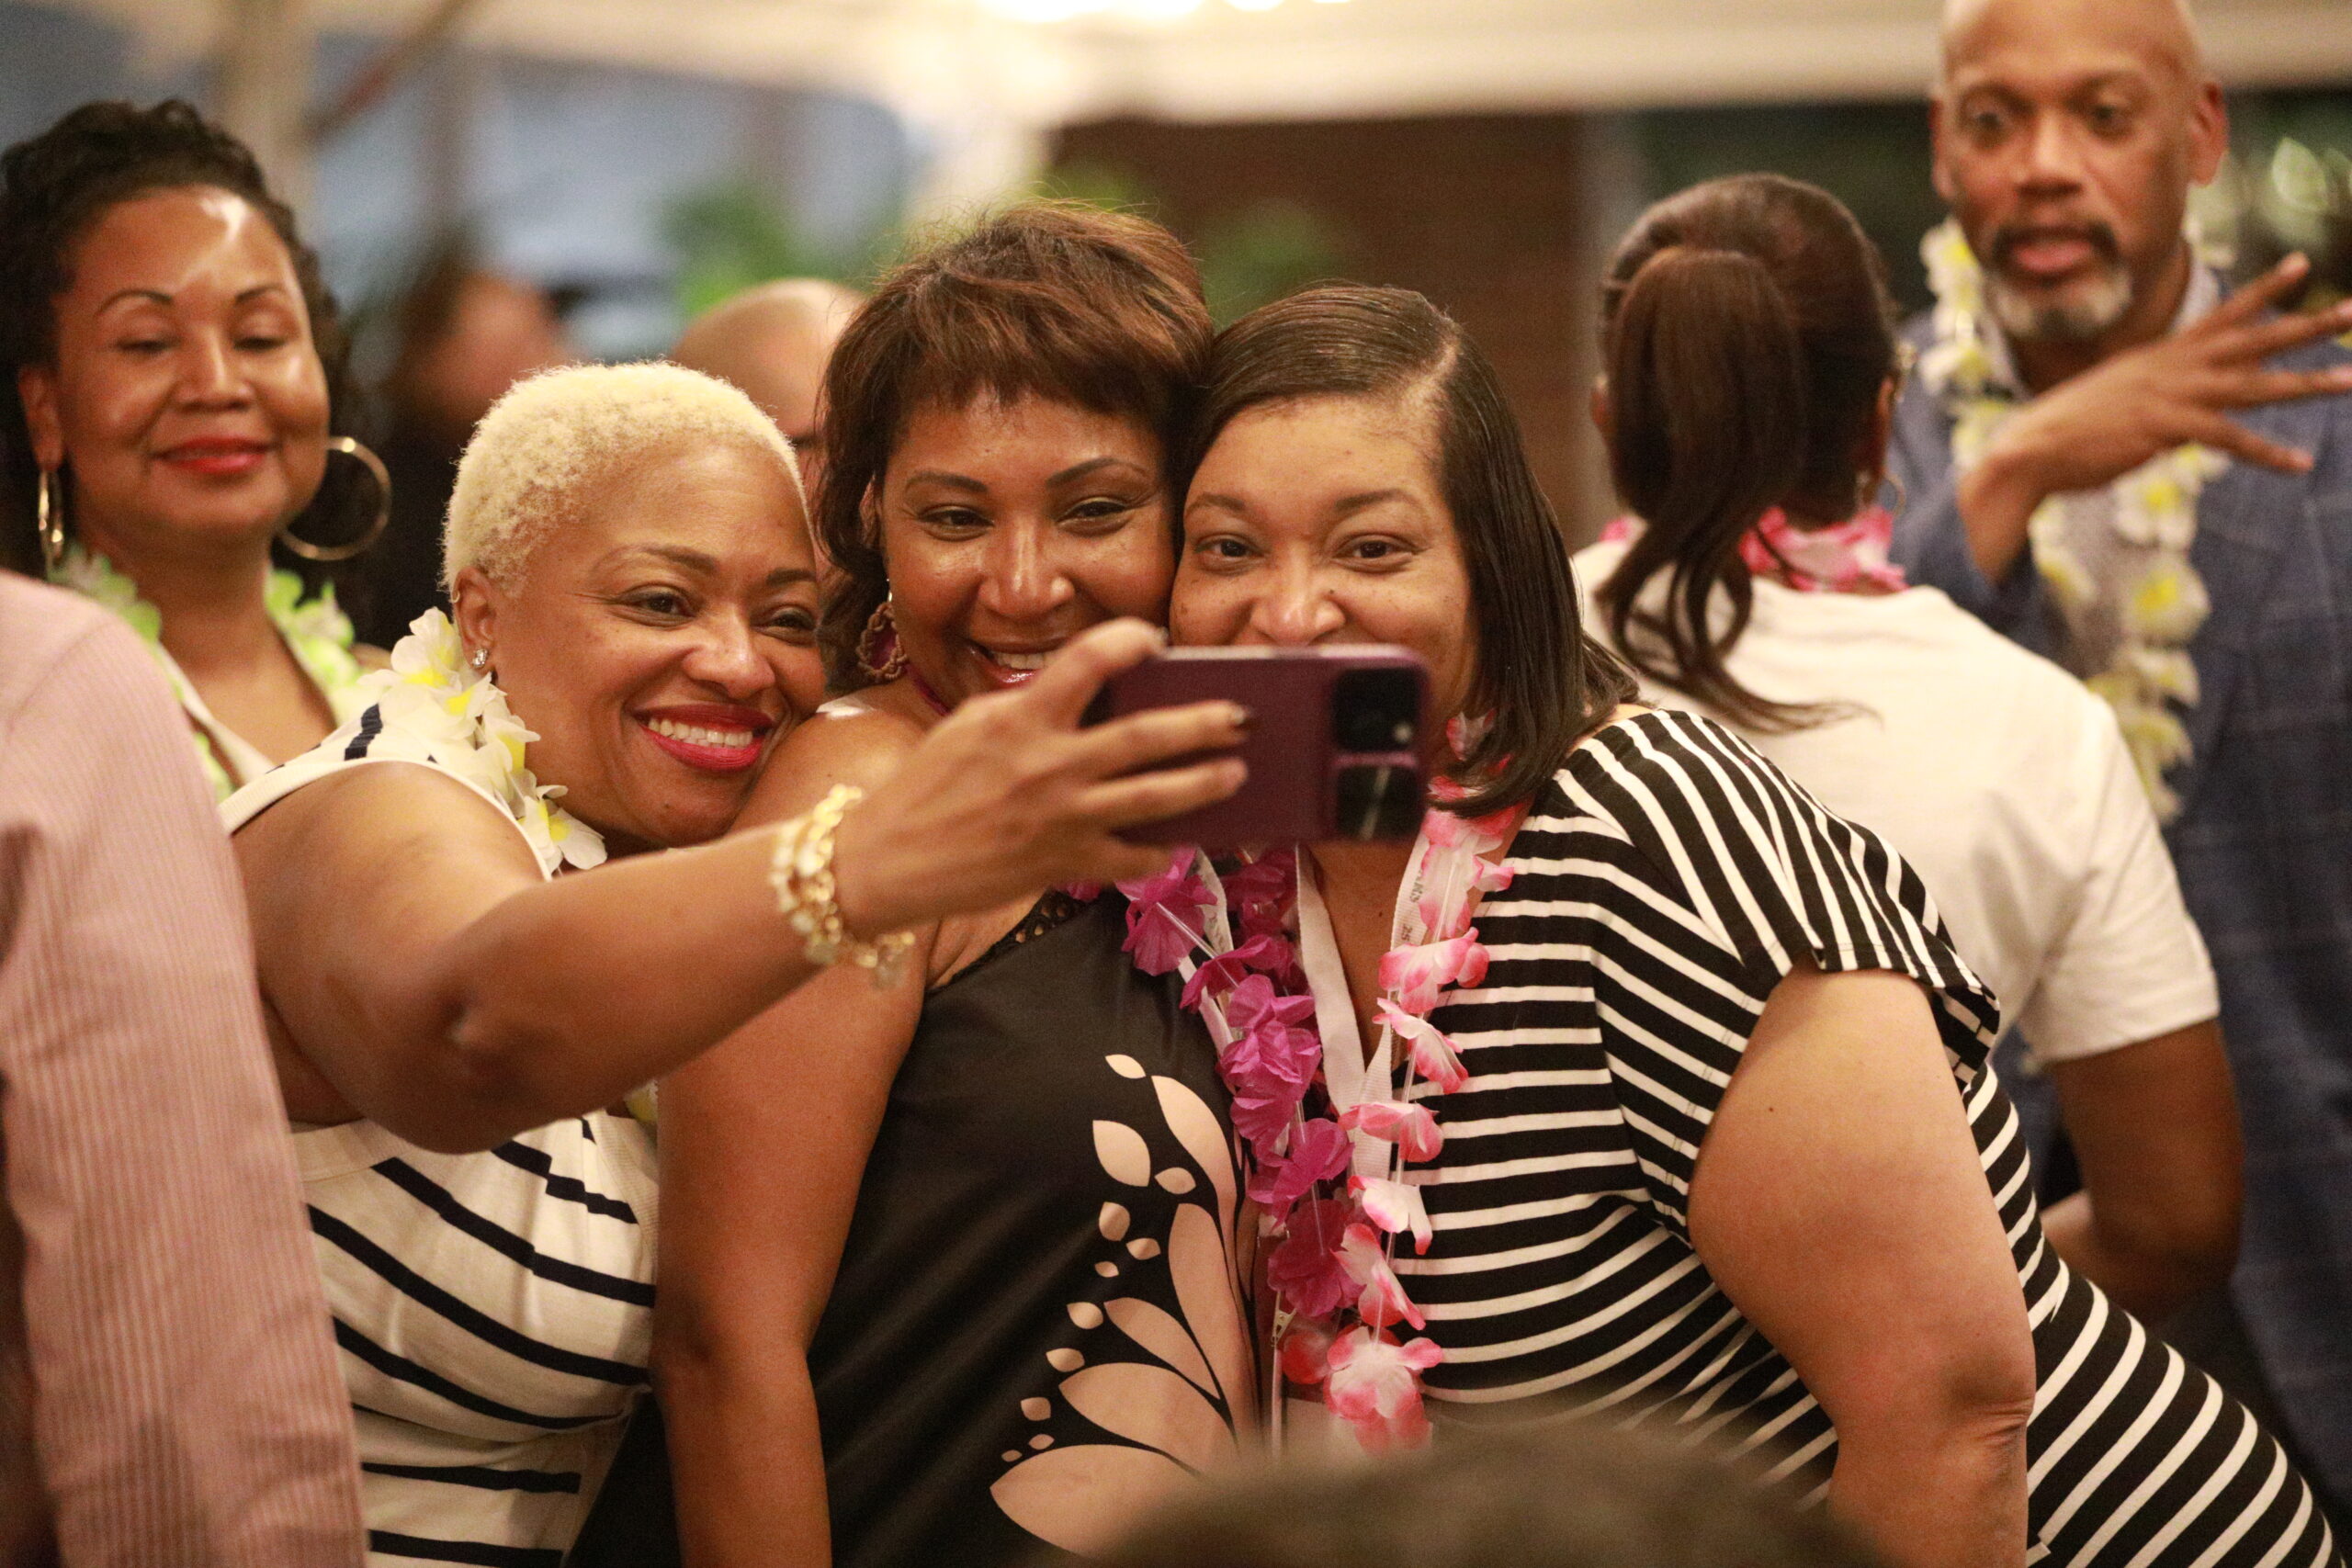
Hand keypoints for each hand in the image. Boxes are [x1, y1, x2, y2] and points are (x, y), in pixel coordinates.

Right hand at [828, 619, 1247, 935]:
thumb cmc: (928, 786)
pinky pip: (1131, 857)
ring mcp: (1061, 818)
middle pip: (1146, 735)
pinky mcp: (1063, 863)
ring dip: (1204, 783)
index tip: (1155, 638)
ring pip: (1154, 798)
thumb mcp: (972, 726)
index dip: (1130, 639)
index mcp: (1021, 718)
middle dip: (1204, 723)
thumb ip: (1031, 707)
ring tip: (1236, 774)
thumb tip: (1091, 696)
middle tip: (1242, 716)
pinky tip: (1182, 839)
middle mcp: (1048, 765)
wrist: (887, 861)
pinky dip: (1162, 849)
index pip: (1089, 660)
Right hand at [1960, 254, 2351, 581]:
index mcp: (2163, 355)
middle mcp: (2174, 366)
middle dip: (2307, 324)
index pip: (2224, 314)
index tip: (2303, 264)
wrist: (2030, 448)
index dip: (2265, 289)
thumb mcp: (2116, 397)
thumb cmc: (2067, 429)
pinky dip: (2268, 454)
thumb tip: (2171, 409)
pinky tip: (2300, 463)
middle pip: (2254, 339)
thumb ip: (2153, 395)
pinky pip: (2232, 441)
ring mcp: (2173, 395)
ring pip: (2255, 384)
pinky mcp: (2167, 429)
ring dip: (2308, 382)